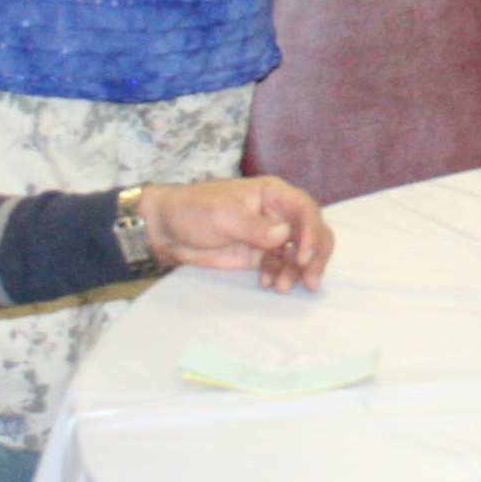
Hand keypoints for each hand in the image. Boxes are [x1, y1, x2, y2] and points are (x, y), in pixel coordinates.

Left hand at [141, 175, 334, 290]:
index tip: (302, 257)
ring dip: (297, 271)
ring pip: (298, 253)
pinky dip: (279, 275)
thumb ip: (253, 226)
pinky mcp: (258, 255)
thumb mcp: (221, 214)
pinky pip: (280, 266)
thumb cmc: (191, 210)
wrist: (165, 230)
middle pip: (311, 232)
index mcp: (272, 194)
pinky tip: (267, 283)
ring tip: (281, 287)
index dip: (311, 233)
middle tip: (311, 281)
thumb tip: (284, 235)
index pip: (306, 210)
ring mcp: (269, 236)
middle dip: (315, 256)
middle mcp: (277, 213)